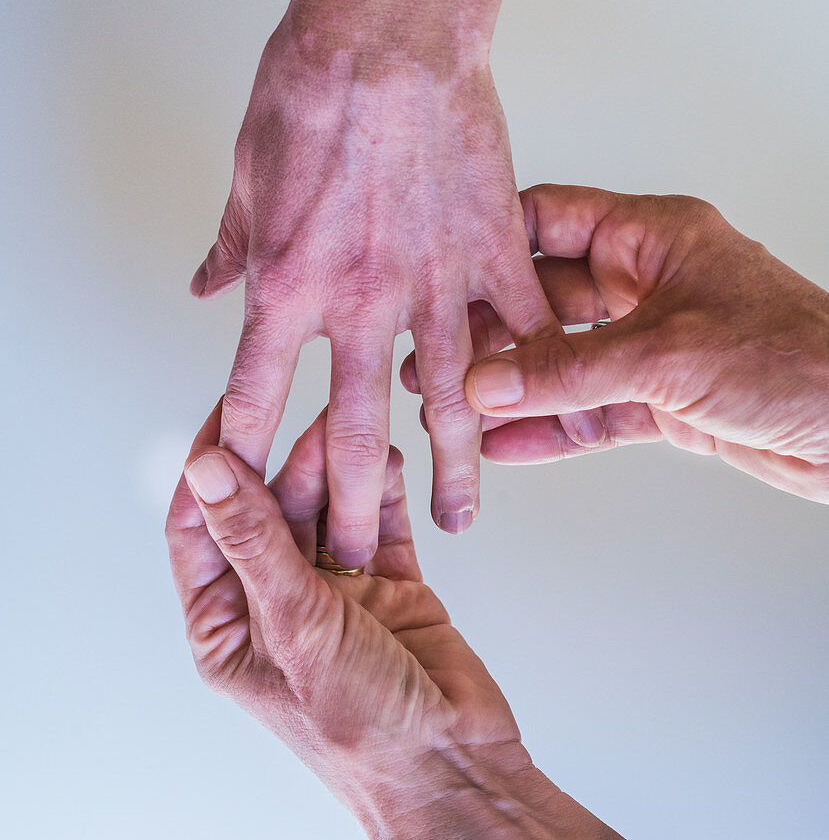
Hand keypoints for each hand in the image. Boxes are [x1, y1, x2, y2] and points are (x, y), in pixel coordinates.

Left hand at [166, 400, 618, 838]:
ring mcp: (336, 595)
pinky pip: (382, 523)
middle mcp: (279, 605)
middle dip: (293, 464)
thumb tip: (206, 472)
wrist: (456, 765)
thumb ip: (256, 543)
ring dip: (339, 472)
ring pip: (327, 512)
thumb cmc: (361, 730)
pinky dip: (385, 492)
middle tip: (318, 421)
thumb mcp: (297, 627)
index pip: (202, 530)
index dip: (211, 470)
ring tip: (354, 431)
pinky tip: (389, 462)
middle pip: (273, 512)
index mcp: (231, 627)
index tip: (231, 412)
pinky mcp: (390, 586)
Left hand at [190, 0, 592, 565]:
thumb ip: (232, 245)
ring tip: (458, 520)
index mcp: (289, 283)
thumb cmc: (311, 87)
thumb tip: (209, 287)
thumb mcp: (247, 171)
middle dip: (347, 505)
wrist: (387, 29)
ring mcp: (435, 280)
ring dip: (452, 469)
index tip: (244, 499)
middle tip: (350, 558)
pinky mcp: (493, 248)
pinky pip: (521, 325)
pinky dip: (534, 371)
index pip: (256, 394)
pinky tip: (545, 410)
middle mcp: (361, 300)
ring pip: (448, 401)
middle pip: (350, 430)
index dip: (246, 453)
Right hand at [404, 185, 828, 502]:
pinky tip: (508, 443)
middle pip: (545, 298)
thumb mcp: (668, 353)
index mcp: (652, 239)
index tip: (444, 264)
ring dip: (512, 385)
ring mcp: (652, 345)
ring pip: (562, 361)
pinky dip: (551, 428)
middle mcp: (647, 285)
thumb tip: (492, 379)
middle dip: (490, 330)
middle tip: (436, 356)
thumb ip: (572, 369)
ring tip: (456, 405)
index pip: (552, 221)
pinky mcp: (662, 399)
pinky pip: (590, 410)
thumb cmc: (800, 358)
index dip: (494, 240)